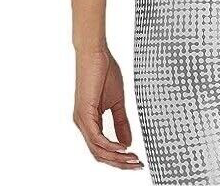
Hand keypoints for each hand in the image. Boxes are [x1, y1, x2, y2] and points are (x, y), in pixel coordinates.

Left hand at [73, 48, 143, 169]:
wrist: (95, 53)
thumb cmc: (104, 72)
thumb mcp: (117, 102)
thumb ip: (121, 123)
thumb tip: (127, 143)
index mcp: (90, 122)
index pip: (103, 149)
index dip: (119, 158)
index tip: (136, 160)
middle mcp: (83, 124)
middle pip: (100, 154)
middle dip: (120, 163)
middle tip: (138, 165)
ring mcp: (82, 120)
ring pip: (98, 150)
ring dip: (117, 158)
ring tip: (134, 159)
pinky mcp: (84, 114)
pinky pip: (96, 138)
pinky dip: (110, 145)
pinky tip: (123, 148)